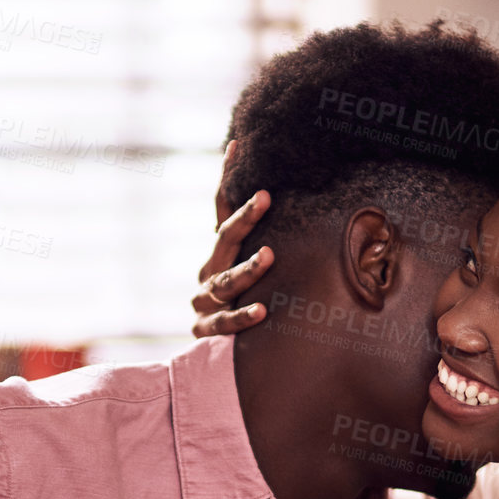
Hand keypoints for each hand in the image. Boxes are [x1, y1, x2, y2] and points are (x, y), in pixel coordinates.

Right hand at [191, 140, 274, 338]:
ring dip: (247, 269)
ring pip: (225, 282)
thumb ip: (267, 241)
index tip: (238, 146)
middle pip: (224, 240)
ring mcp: (204, 301)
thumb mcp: (252, 268)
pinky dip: (242, 316)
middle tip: (264, 197)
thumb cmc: (242, 304)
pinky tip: (262, 310)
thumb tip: (294, 201)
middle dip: (244, 218)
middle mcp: (208, 271)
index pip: (221, 209)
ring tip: (268, 256)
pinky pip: (225, 322)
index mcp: (219, 253)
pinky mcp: (205, 330)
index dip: (227, 178)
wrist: (213, 352)